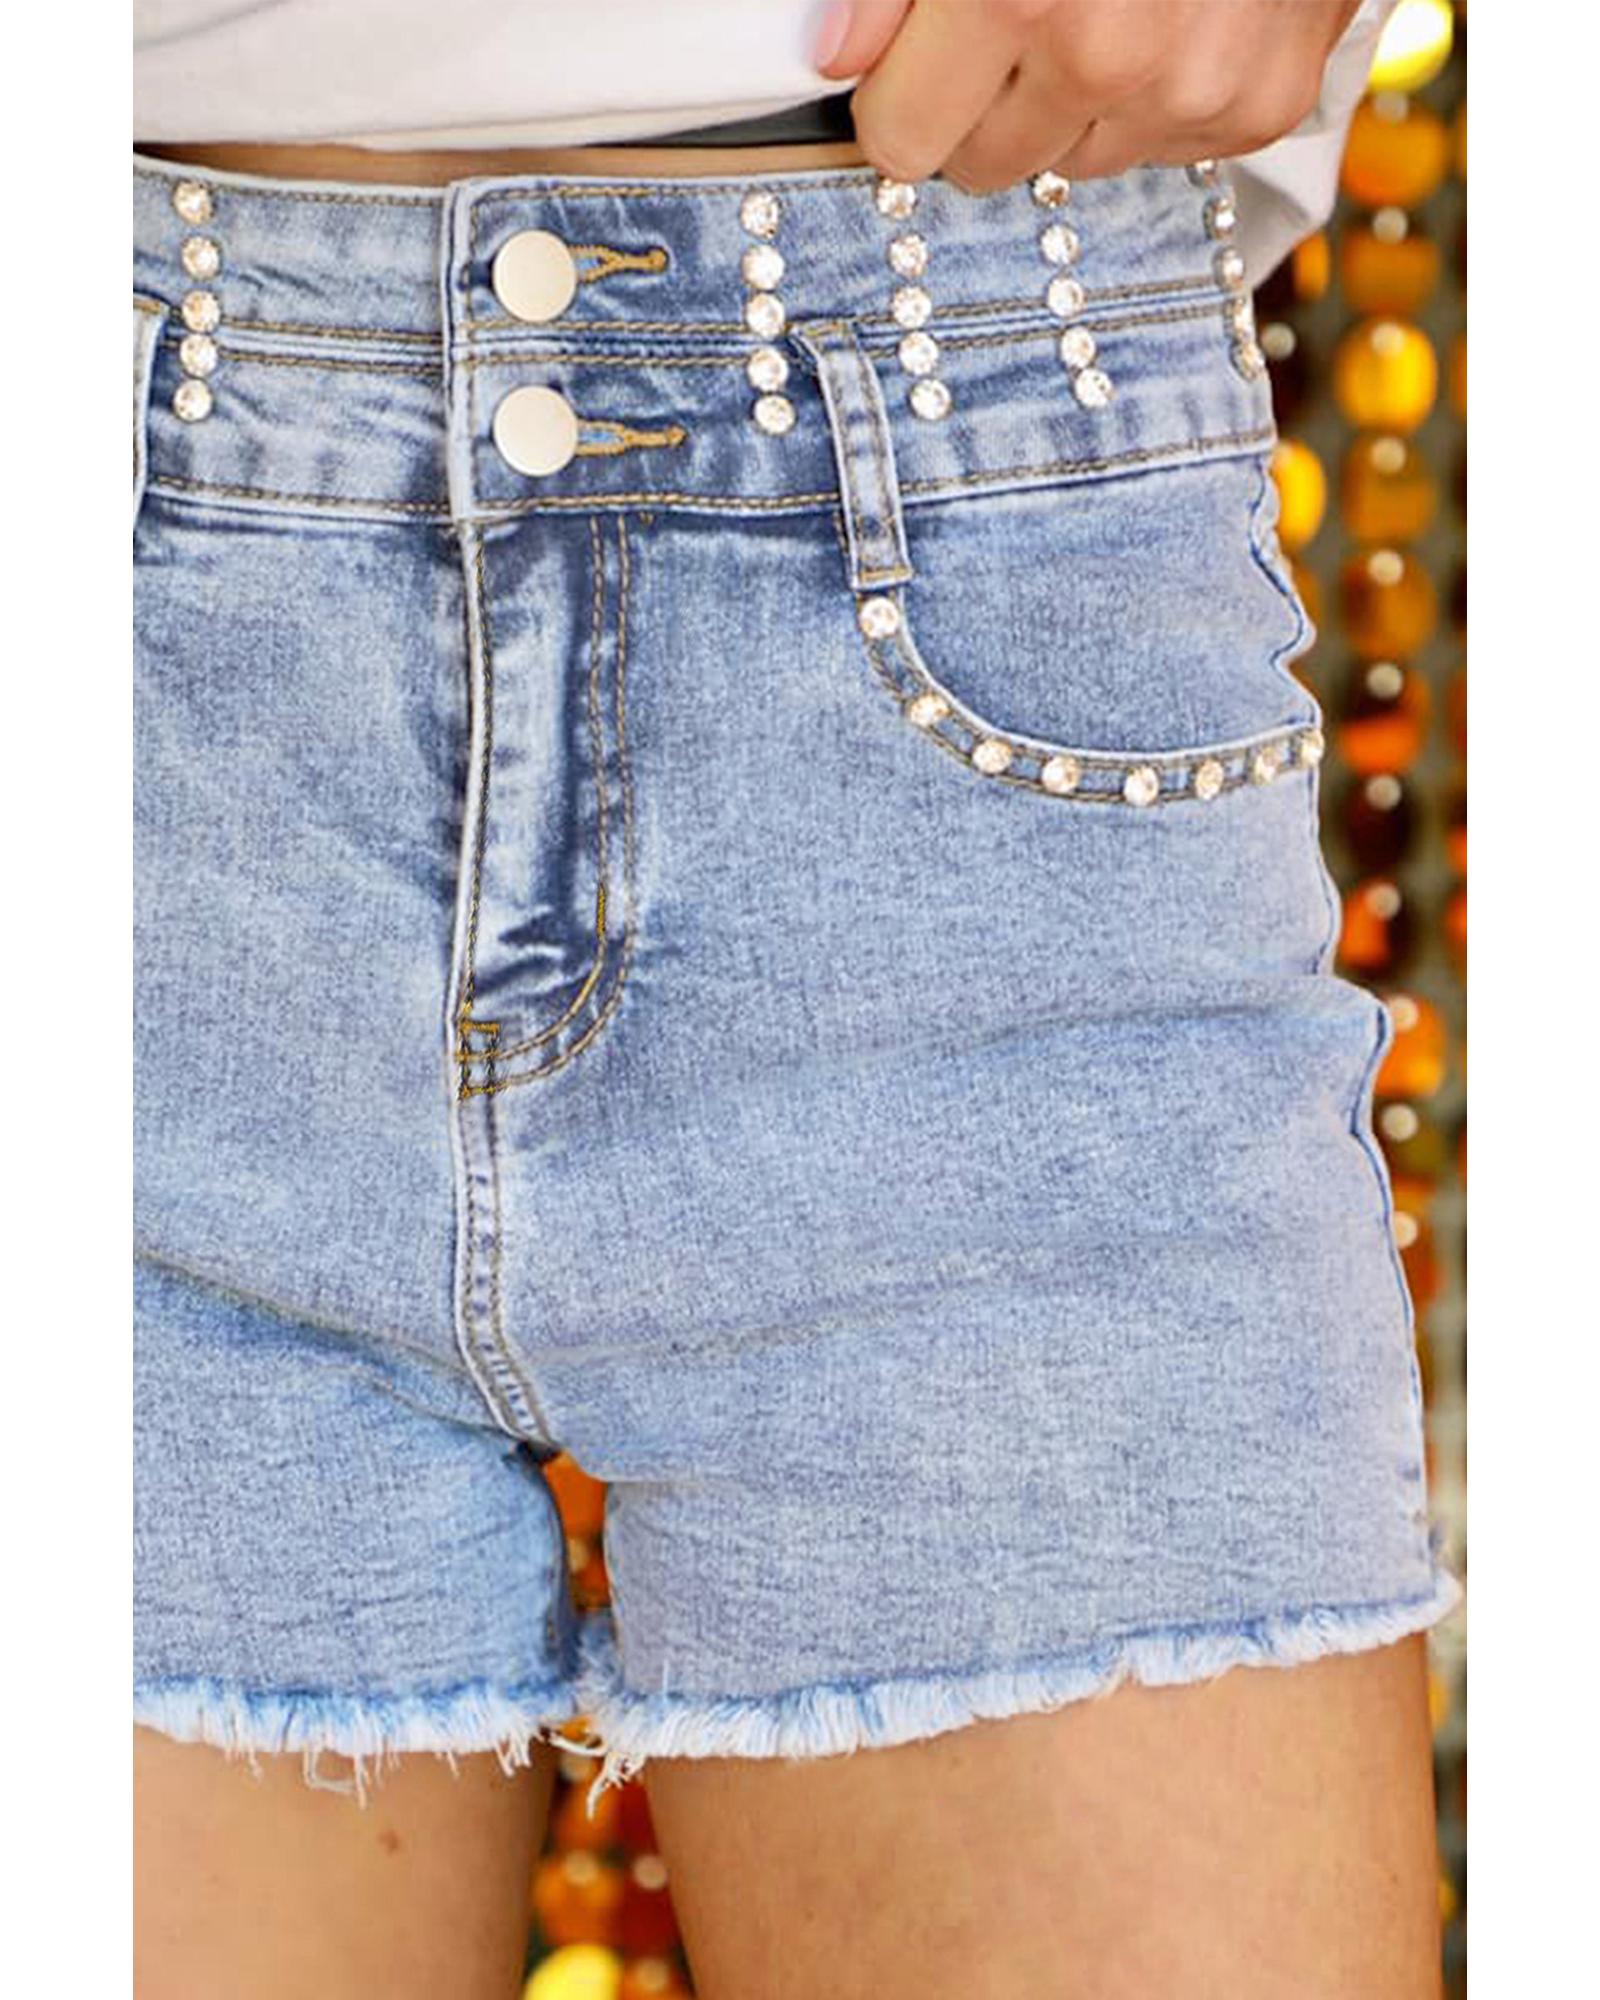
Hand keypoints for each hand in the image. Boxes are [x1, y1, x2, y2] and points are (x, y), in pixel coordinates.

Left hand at [815, 0, 1366, 190]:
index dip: (901, 95)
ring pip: (1077, 161)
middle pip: (985, 165)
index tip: (916, 62)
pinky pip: (1168, 148)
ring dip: (1076, 100)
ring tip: (1113, 0)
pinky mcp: (1258, 105)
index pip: (903, 142)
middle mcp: (1107, 57)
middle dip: (984, 102)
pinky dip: (1161, 97)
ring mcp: (1191, 92)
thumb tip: (838, 55)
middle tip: (1023, 10)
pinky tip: (1180, 16)